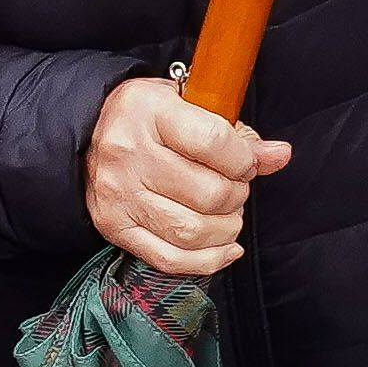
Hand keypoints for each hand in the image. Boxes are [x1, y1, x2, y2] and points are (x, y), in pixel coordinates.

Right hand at [82, 73, 291, 276]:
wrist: (88, 132)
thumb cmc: (148, 117)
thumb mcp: (188, 106)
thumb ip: (237, 133)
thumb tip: (279, 155)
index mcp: (148, 110)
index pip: (214, 143)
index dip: (244, 159)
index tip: (245, 162)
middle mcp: (128, 152)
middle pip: (209, 194)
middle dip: (237, 196)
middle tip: (234, 188)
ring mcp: (118, 194)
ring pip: (193, 231)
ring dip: (226, 228)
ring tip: (227, 214)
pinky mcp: (114, 226)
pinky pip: (171, 259)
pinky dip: (209, 260)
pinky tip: (225, 246)